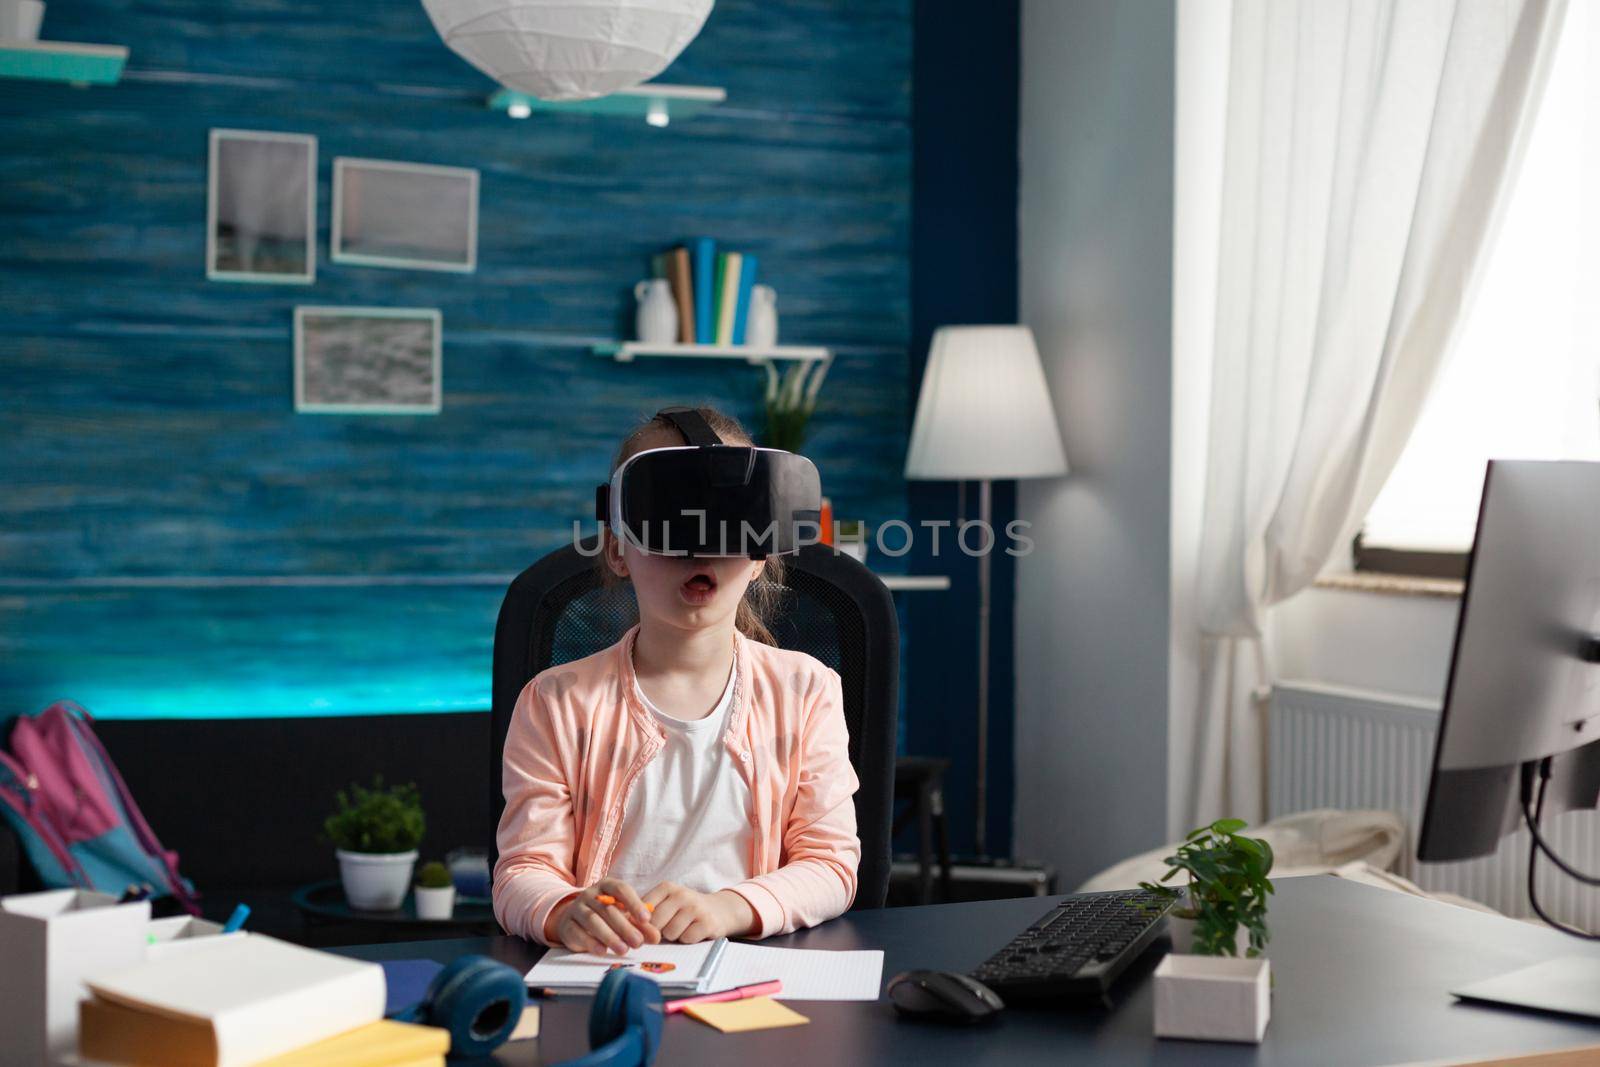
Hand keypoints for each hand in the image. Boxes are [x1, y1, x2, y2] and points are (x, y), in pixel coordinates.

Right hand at [545, 878, 659, 954]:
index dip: (634, 904)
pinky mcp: (567, 925)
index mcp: (607, 886)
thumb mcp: (625, 917)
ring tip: (623, 949)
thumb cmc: (606, 916)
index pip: (621, 889)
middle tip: (638, 942)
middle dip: (625, 927)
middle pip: (608, 908)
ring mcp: (576, 908)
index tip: (646, 919)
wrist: (575, 920)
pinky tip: (603, 951)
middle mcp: (590, 894)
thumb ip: (640, 926)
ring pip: (593, 920)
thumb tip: (656, 937)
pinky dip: (591, 943)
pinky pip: (578, 932)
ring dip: (609, 936)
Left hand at [643, 882, 756, 942]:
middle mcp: (681, 894)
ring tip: (682, 928)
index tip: (645, 927)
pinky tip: (693, 932)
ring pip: (670, 933)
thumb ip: (645, 911)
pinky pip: (686, 939)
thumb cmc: (683, 909)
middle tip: (667, 927)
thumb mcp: (665, 902)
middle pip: (655, 923)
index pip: (643, 909)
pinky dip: (687, 940)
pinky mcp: (707, 922)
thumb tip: (624, 921)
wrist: (718, 910)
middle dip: (658, 931)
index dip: (641, 923)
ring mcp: (696, 908)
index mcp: (666, 887)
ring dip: (673, 937)